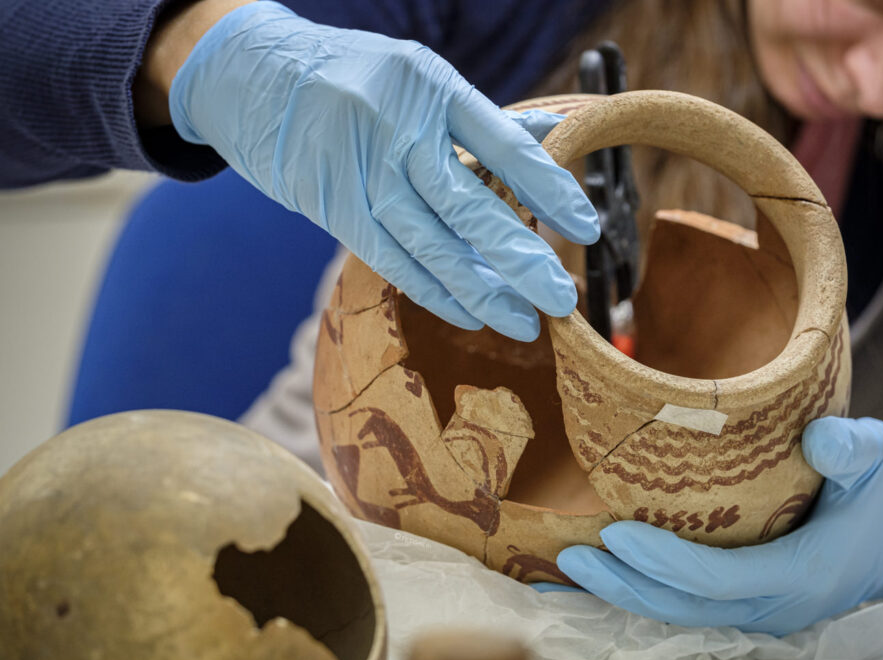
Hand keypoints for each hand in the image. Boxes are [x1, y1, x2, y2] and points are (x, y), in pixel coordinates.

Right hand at [165, 1, 597, 340]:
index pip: (506, 145)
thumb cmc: (355, 76)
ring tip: (522, 323)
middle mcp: (399, 128)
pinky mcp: (332, 205)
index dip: (550, 190)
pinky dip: (430, 290)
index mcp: (433, 87)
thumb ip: (481, 117)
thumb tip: (552, 135)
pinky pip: (389, 258)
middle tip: (561, 299)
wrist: (255, 73)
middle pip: (470, 205)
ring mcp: (362, 170)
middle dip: (520, 258)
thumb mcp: (420, 77)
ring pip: (430, 244)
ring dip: (479, 290)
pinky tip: (468, 315)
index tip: (586, 228)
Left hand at [555, 416, 882, 634]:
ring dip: (624, 591)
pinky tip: (605, 567)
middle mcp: (773, 606)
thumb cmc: (877, 497)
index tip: (616, 531)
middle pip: (685, 607)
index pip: (719, 578)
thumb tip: (820, 439)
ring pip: (679, 613)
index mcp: (802, 575)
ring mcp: (756, 611)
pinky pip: (685, 605)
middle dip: (625, 584)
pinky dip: (642, 589)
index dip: (664, 561)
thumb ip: (855, 450)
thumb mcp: (879, 462)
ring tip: (570, 561)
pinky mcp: (743, 605)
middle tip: (569, 553)